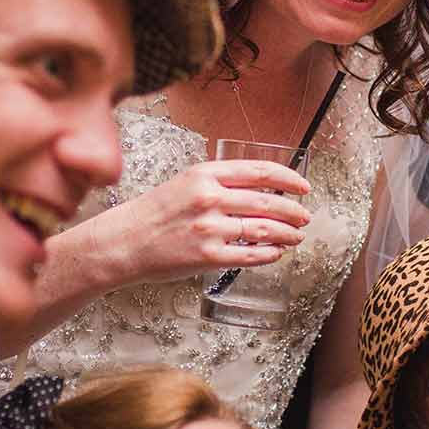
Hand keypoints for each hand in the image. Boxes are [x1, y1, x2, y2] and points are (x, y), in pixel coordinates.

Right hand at [97, 158, 312, 285]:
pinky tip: (277, 252)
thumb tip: (260, 189)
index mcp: (205, 174)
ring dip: (287, 234)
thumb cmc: (154, 213)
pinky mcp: (208, 256)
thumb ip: (219, 182)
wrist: (124, 242)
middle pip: (268, 202)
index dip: (289, 179)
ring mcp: (209, 228)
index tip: (303, 187)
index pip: (260, 171)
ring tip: (296, 236)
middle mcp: (209, 198)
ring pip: (264, 230)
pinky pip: (250, 255)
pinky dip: (270, 254)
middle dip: (293, 211)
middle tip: (304, 216)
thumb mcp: (185, 183)